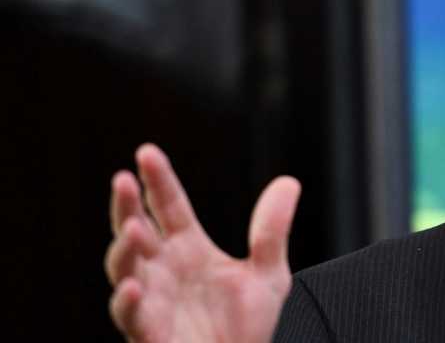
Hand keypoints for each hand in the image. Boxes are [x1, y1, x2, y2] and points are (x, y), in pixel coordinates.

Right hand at [105, 144, 300, 342]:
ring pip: (124, 268)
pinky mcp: (147, 332)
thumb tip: (289, 181)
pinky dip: (128, 301)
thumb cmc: (247, 326)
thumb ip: (272, 230)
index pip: (168, 206)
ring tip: (134, 229)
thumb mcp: (269, 274)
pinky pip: (131, 315)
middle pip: (135, 230)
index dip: (158, 180)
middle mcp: (162, 269)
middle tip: (123, 180)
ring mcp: (151, 300)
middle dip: (126, 206)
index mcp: (187, 248)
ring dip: (125, 248)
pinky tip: (135, 286)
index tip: (148, 152)